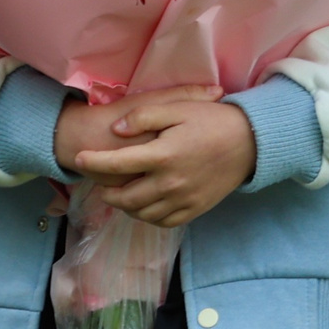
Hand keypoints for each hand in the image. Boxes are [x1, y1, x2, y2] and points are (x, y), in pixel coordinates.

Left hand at [73, 86, 257, 227]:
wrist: (251, 142)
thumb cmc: (213, 120)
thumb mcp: (179, 107)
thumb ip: (145, 116)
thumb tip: (116, 130)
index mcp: (163, 155)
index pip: (116, 164)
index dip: (93, 162)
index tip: (78, 159)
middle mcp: (169, 183)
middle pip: (125, 197)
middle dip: (107, 191)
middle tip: (100, 184)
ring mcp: (183, 199)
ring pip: (142, 213)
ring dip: (125, 206)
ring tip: (120, 196)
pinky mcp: (195, 209)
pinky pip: (163, 221)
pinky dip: (148, 217)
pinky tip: (145, 207)